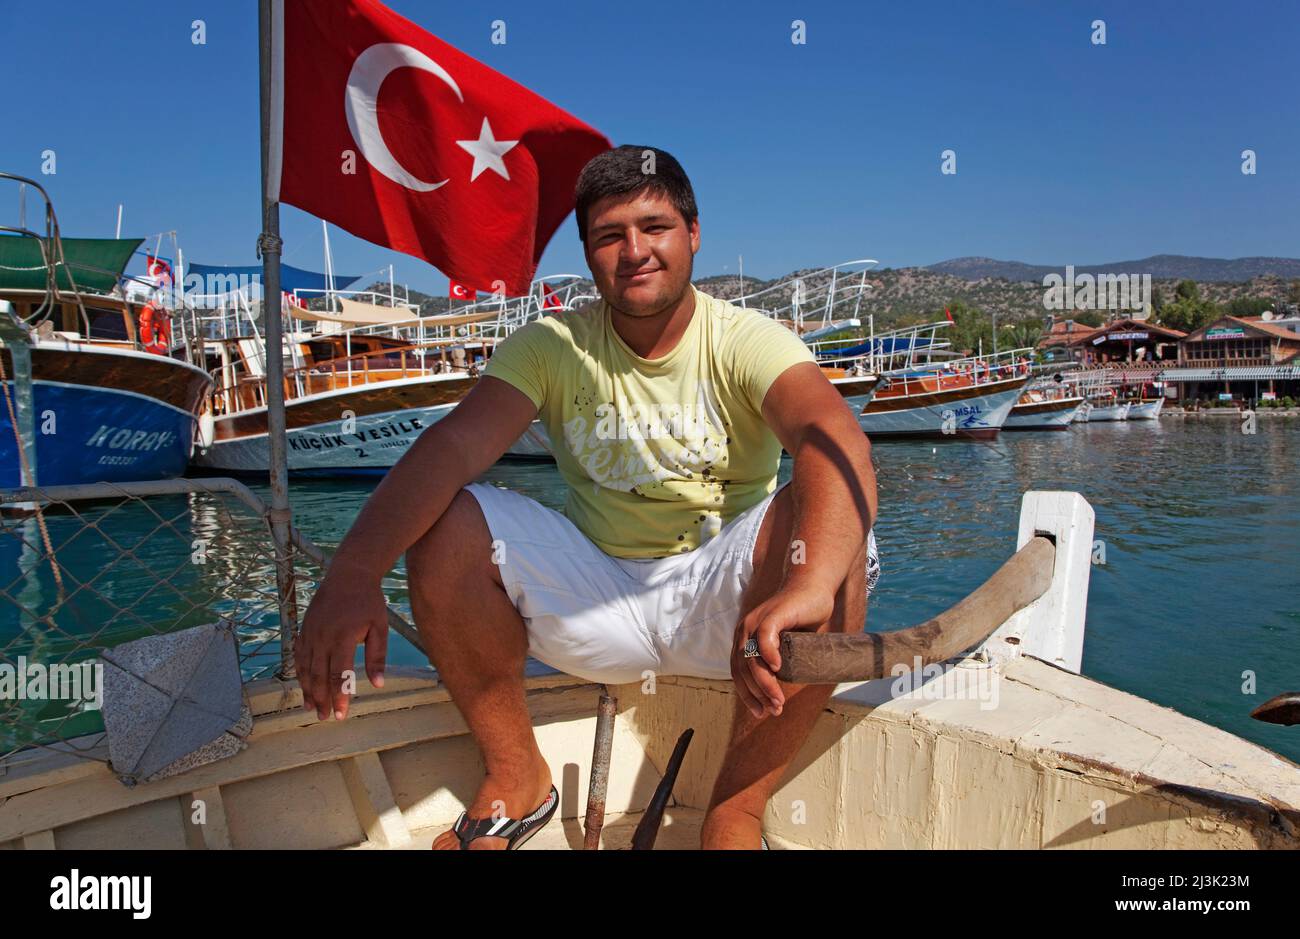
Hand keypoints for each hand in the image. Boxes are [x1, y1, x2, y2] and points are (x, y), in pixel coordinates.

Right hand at [294, 568, 389, 720]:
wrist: (349, 574)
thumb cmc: (369, 602)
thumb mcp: (380, 627)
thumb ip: (377, 657)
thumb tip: (378, 684)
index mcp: (343, 638)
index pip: (339, 675)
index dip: (339, 697)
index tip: (341, 715)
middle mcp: (323, 637)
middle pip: (319, 676)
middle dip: (322, 699)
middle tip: (325, 718)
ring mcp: (311, 632)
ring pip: (306, 667)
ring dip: (308, 689)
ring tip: (311, 708)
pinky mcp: (305, 628)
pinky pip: (299, 654)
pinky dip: (301, 671)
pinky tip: (304, 684)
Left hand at [731, 580, 834, 720]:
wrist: (813, 589)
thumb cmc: (801, 618)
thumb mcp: (785, 645)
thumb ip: (777, 662)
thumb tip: (779, 692)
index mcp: (744, 639)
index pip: (738, 673)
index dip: (747, 695)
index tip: (760, 713)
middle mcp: (745, 630)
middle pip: (743, 669)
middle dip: (757, 694)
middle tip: (774, 710)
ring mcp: (756, 621)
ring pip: (752, 658)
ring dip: (764, 682)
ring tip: (778, 700)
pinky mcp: (773, 614)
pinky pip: (764, 637)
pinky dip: (768, 655)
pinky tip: (778, 670)